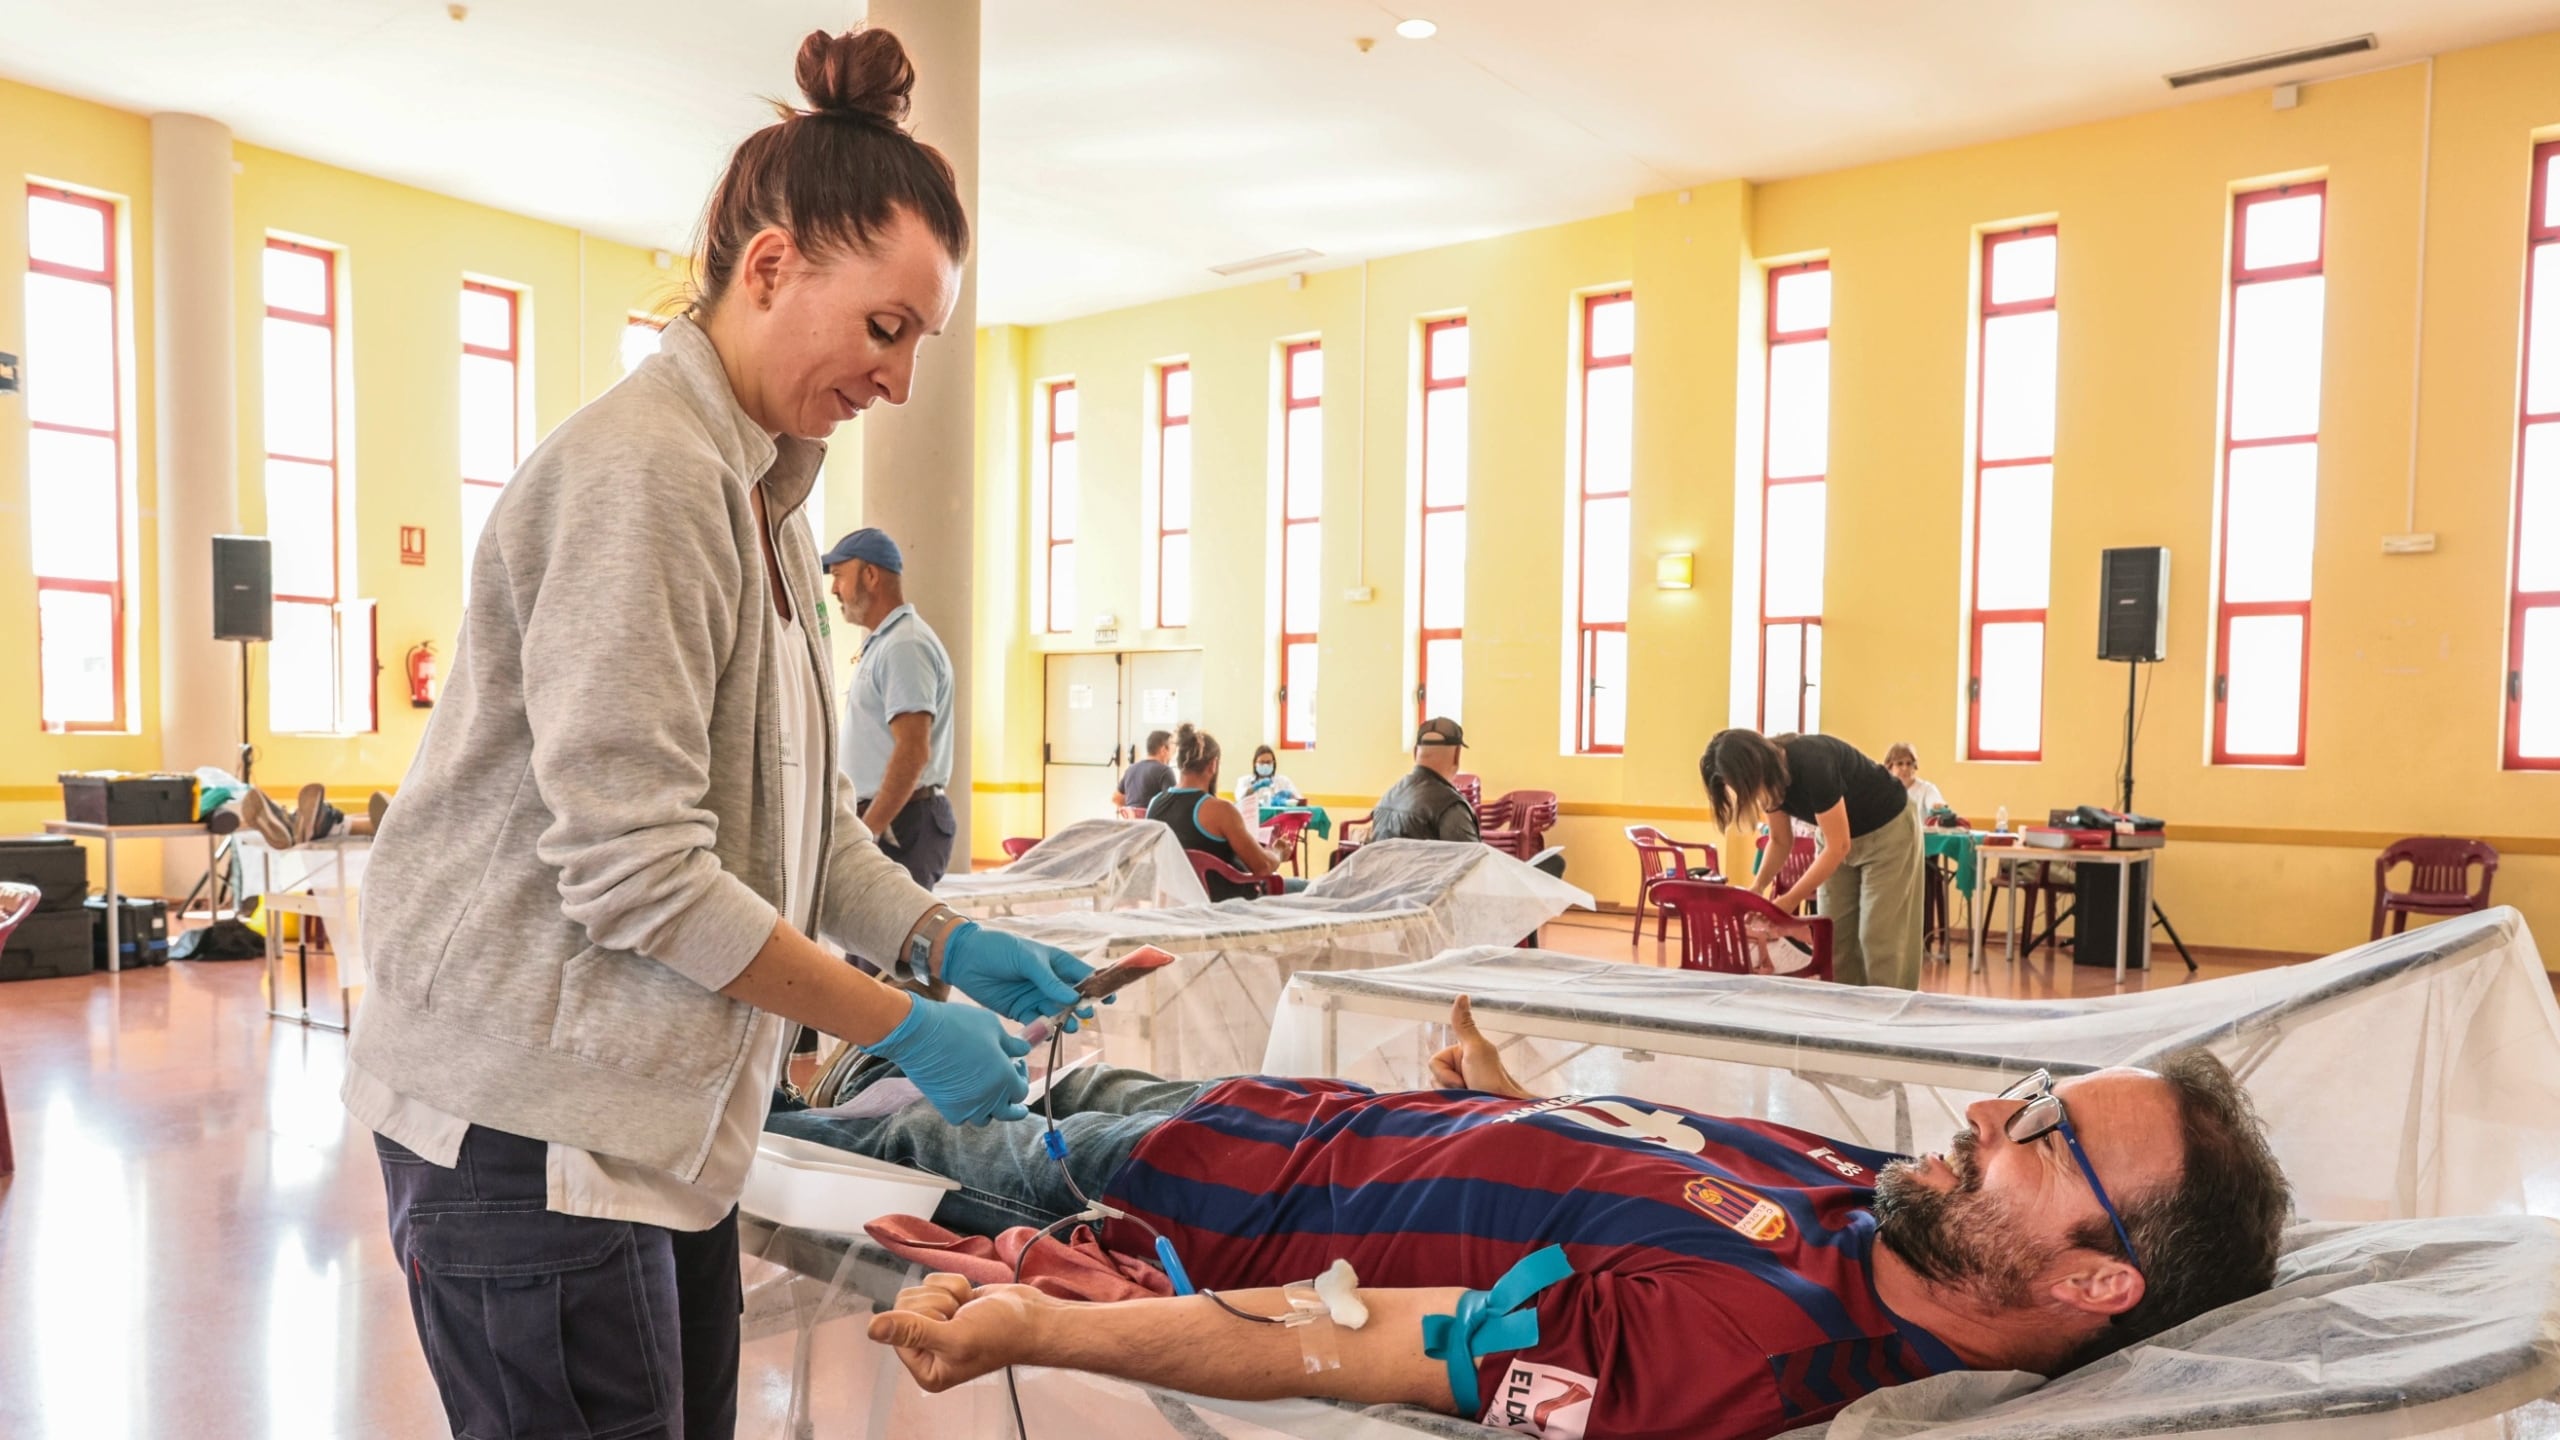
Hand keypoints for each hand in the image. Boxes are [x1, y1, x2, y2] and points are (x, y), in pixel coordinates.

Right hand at [866, 994, 1032, 1124]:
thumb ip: (1012, 1043)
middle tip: (1018, 1105)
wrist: (919, 1033)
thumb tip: (1024, 1050)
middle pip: (1009, 1113)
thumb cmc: (958, 1024)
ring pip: (985, 1119)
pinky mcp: (947, 1108)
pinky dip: (967, 1112)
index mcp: (1005, 1078)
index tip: (1016, 1063)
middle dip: (1016, 1106)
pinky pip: (962, 1119)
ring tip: (989, 1097)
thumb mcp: (992, 1026)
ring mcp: (968, 1107)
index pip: (1022, 1090)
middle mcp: (989, 1098)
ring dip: (990, 1109)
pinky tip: (966, 1098)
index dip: (1022, 1076)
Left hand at [866, 1273, 1053, 1391]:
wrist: (1034, 1317)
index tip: (951, 1324)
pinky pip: (933, 1281)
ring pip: (919, 1290)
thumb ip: (913, 1332)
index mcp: (926, 1368)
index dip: (924, 1318)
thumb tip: (872, 1329)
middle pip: (905, 1306)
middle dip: (937, 1303)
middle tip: (962, 1317)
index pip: (896, 1328)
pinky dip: (954, 1284)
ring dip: (948, 1293)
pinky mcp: (947, 1303)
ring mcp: (936, 1325)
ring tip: (969, 1310)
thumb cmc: (1002, 1334)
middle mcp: (927, 1348)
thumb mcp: (955, 1337)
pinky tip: (971, 1300)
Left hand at [941, 921, 1095, 1027]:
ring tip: (1069, 1027)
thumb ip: (1049, 980)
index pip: (1083, 975)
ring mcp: (1035, 997)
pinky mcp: (1020, 1011)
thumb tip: (1073, 998)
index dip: (1097, 987)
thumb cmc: (999, 948)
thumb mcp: (1027, 959)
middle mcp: (1049, 981)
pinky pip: (1037, 1023)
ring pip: (1057, 1013)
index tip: (1108, 999)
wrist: (964, 958)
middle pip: (1073, 998)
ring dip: (1065, 1020)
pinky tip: (1048, 1032)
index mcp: (1056, 962)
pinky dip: (1044, 1029)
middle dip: (1081, 1008)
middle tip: (1084, 1015)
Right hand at [1428, 996, 1529, 1097]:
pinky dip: (1453, 1106)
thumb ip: (1464, 1025)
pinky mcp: (1460, 1102)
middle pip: (1434, 1077)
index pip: (1435, 1062)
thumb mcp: (1475, 1050)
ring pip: (1438, 1092)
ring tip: (1472, 1098)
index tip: (1467, 1077)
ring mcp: (1460, 1087)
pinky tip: (1467, 1105)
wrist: (1503, 1111)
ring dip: (1454, 1097)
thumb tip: (1462, 995)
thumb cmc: (1492, 1080)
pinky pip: (1443, 1103)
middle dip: (1450, 1086)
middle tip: (1470, 1089)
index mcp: (1461, 1053)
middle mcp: (1459, 1068)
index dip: (1446, 1074)